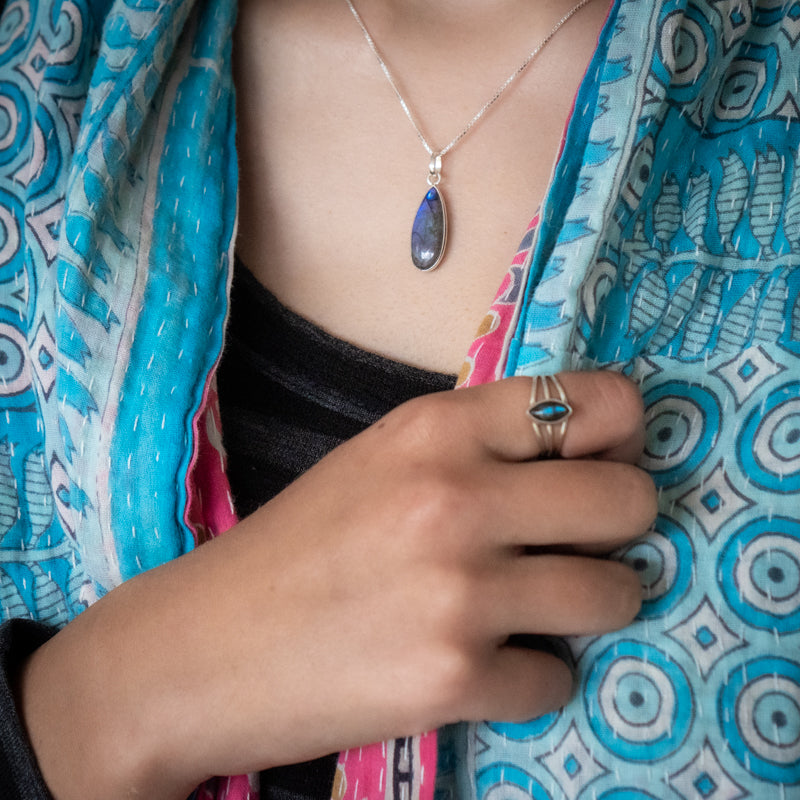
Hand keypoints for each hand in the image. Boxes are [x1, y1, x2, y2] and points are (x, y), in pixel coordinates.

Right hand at [19, 371, 655, 799]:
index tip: (606, 462)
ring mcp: (459, 592)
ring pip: (617, 592)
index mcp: (437, 427)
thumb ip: (478, 447)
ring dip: (589, 604)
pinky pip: (559, 677)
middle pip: (628, 498)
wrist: (206, 647)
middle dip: (618, 528)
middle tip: (575, 546)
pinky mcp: (454, 679)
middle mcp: (457, 496)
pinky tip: (480, 664)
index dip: (623, 434)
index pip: (598, 404)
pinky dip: (530, 676)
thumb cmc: (299, 543)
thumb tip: (590, 455)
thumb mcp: (384, 460)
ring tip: (533, 610)